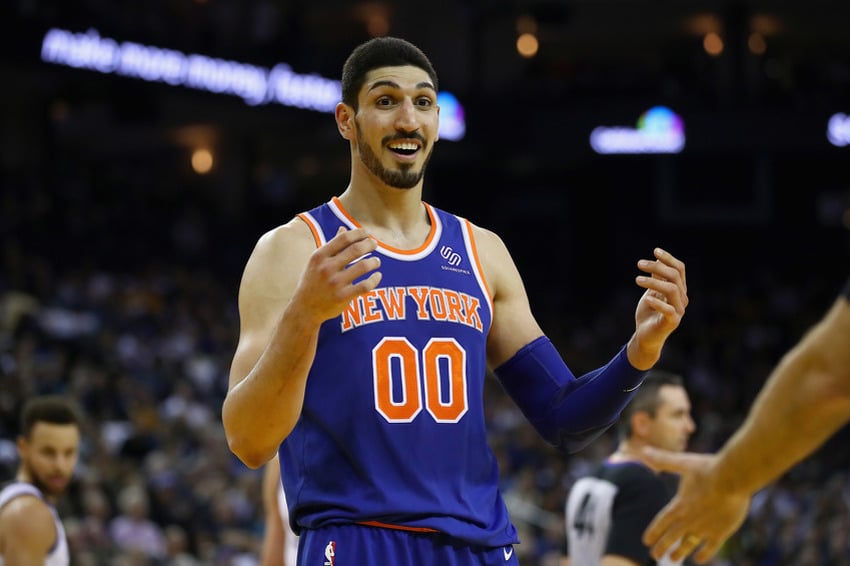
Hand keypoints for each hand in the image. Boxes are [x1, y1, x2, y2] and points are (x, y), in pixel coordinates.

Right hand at [291, 227, 381, 323]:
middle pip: (356, 249)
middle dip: (369, 244)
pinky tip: (377, 276)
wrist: (305, 308)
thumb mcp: (317, 262)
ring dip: (374, 261)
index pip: (344, 238)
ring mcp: (335, 283)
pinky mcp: (343, 297)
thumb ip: (332, 246)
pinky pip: (365, 285)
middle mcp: (327, 268)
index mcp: (320, 256)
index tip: (367, 233)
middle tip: (375, 244)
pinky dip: (375, 279)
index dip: (358, 233)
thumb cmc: (313, 281)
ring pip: (363, 266)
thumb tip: (344, 229)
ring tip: (376, 261)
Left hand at [630, 248, 687, 366]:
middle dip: (657, 267)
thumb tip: (657, 259)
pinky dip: (657, 302)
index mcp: (679, 290)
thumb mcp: (651, 292)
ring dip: (653, 282)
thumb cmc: (649, 313)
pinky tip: (646, 298)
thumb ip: (657, 278)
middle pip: (674, 276)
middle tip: (639, 264)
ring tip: (637, 280)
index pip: (679, 269)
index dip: (669, 258)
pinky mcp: (672, 322)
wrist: (645, 336)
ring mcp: (679, 310)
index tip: (655, 250)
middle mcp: (682, 299)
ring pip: (672, 289)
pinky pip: (668, 309)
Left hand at [641, 447, 750, 563]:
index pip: (661, 523)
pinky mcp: (721, 532)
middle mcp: (688, 520)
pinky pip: (710, 548)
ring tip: (673, 559)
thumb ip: (664, 460)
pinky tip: (699, 559)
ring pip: (688, 545)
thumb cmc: (708, 468)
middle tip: (655, 555)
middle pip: (671, 537)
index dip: (653, 533)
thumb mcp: (683, 462)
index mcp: (679, 505)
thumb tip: (644, 450)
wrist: (733, 478)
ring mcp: (704, 528)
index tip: (646, 542)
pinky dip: (704, 554)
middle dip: (662, 547)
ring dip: (680, 552)